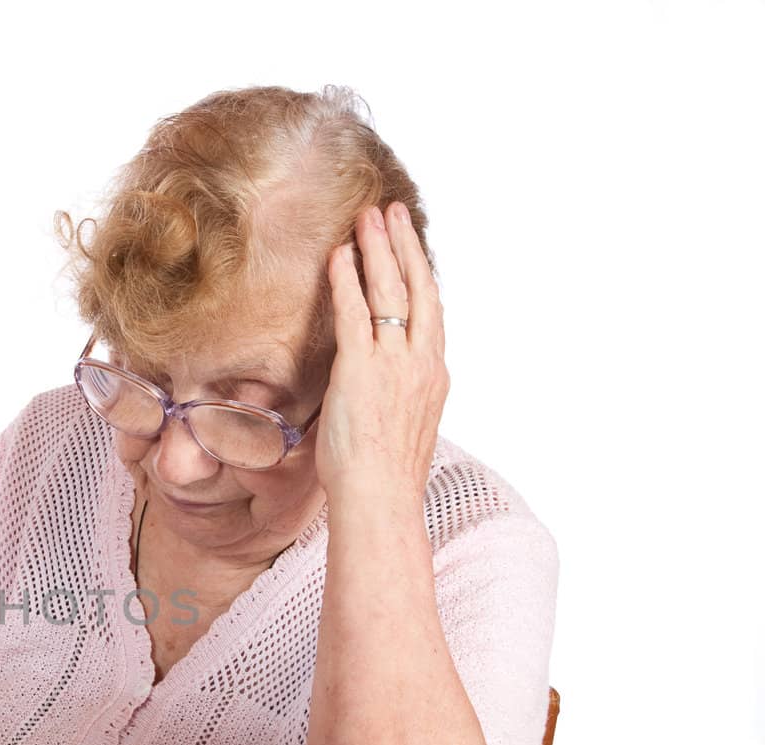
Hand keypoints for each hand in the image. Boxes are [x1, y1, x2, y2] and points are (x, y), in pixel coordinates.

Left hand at [313, 202, 448, 507]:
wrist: (381, 500)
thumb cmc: (383, 481)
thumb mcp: (402, 432)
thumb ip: (395, 403)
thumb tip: (378, 399)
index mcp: (433, 377)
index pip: (431, 314)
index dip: (422, 277)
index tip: (413, 251)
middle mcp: (421, 363)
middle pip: (418, 289)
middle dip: (405, 246)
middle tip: (393, 213)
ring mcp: (393, 363)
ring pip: (390, 291)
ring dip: (379, 249)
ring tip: (368, 217)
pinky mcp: (362, 369)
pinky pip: (354, 313)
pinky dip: (348, 280)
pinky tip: (340, 255)